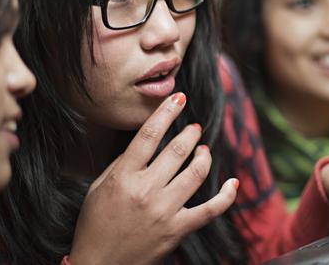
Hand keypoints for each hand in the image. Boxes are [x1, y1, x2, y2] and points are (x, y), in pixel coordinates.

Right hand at [68, 93, 238, 264]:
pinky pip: (210, 210)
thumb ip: (121, 164)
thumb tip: (145, 144)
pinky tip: (233, 183)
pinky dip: (226, 195)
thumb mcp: (98, 188)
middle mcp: (146, 191)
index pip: (148, 136)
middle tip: (194, 127)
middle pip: (177, 151)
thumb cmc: (95, 225)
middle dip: (190, 133)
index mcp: (123, 178)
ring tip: (203, 149)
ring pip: (196, 173)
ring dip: (204, 156)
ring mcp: (164, 211)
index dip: (166, 113)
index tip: (178, 98)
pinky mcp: (178, 230)